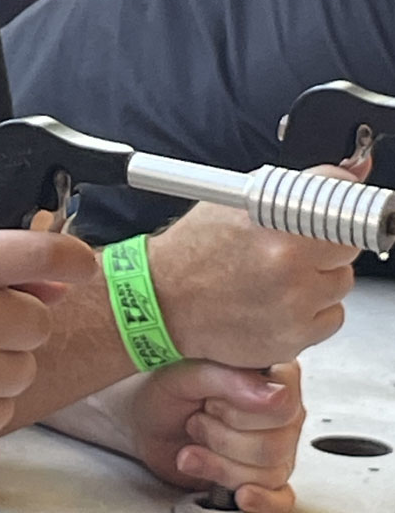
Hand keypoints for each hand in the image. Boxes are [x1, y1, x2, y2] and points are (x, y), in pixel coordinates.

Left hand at [45, 360, 303, 512]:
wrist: (146, 419)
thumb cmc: (166, 389)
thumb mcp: (186, 374)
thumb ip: (229, 379)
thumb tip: (277, 394)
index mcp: (269, 373)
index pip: (284, 404)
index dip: (241, 411)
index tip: (210, 402)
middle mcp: (281, 409)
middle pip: (275, 444)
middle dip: (222, 438)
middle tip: (197, 420)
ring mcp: (277, 445)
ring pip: (270, 473)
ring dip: (220, 464)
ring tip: (195, 444)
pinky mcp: (265, 477)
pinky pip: (282, 500)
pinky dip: (259, 501)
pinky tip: (238, 493)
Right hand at [148, 163, 362, 367]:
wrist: (165, 301)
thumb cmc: (195, 250)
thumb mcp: (236, 200)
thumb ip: (296, 188)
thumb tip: (348, 175)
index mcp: (275, 224)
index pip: (342, 203)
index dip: (338, 204)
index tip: (335, 207)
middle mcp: (287, 265)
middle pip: (347, 245)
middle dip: (326, 243)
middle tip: (295, 245)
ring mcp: (293, 305)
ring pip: (341, 283)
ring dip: (319, 278)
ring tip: (278, 275)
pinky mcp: (294, 338)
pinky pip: (331, 317)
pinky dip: (312, 310)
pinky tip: (279, 301)